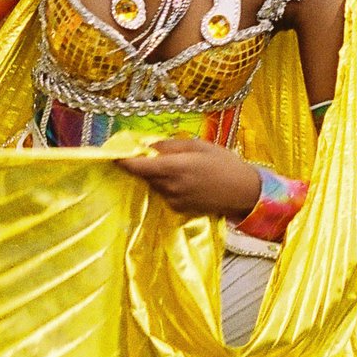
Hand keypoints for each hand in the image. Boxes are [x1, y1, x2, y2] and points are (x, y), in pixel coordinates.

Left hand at [115, 136, 262, 218]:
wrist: (244, 192)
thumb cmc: (224, 163)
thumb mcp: (199, 146)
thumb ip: (171, 146)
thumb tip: (148, 147)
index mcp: (174, 168)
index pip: (138, 166)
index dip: (122, 160)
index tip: (112, 154)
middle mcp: (170, 187)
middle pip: (145, 175)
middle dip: (145, 165)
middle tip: (156, 155)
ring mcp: (174, 200)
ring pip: (155, 185)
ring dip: (158, 176)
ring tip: (178, 166)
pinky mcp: (179, 209)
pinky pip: (165, 194)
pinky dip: (168, 186)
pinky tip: (186, 181)